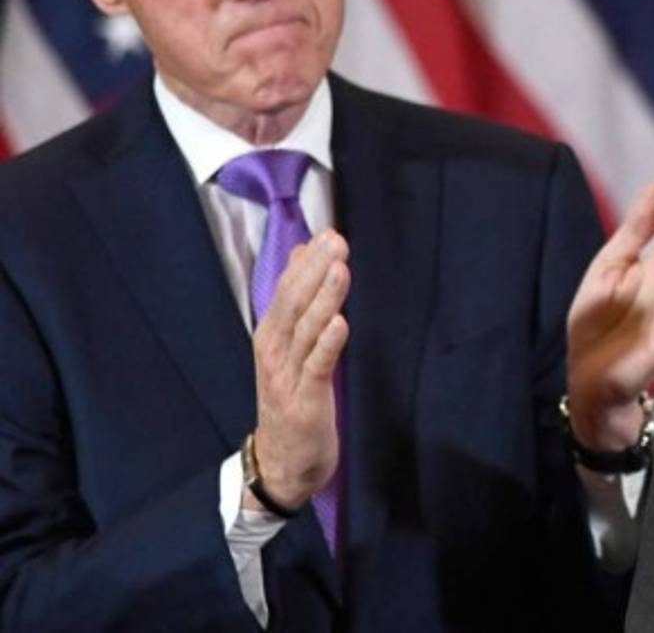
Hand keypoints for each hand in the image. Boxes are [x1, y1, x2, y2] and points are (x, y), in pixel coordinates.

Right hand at [245, 229, 348, 509]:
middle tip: (336, 240)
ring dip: (324, 298)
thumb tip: (304, 256)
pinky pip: (317, 367)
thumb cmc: (290, 399)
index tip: (327, 233)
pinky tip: (340, 323)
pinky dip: (328, 344)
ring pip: (306, 330)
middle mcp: (274, 351)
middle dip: (315, 270)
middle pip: (293, 304)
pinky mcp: (305, 400)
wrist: (282, 463)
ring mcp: (287, 376)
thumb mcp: (290, 348)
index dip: (306, 262)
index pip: (286, 290)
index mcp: (270, 336)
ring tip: (340, 269)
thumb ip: (297, 304)